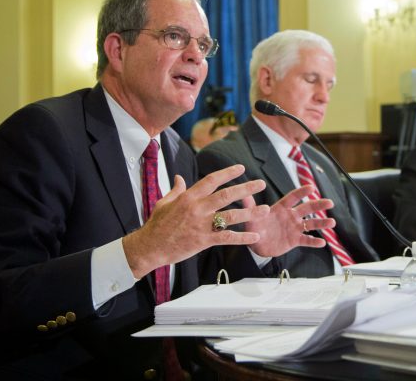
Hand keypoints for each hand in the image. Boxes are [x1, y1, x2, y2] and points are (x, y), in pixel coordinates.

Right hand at [122, 164, 269, 277]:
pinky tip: (255, 235)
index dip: (228, 173)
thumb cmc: (156, 225)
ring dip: (250, 212)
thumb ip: (176, 190)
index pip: (212, 180)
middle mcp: (197, 208)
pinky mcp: (204, 240)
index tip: (241, 168)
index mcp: (188, 197)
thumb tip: (179, 178)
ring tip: (265, 209)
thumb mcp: (164, 203)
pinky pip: (227, 237)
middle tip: (261, 184)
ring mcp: (201, 224)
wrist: (149, 247)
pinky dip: (243, 237)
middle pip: (226, 195)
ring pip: (231, 216)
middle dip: (246, 188)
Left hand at [245, 185, 333, 256]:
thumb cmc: (254, 227)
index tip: (311, 187)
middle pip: (307, 208)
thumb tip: (244, 193)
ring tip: (332, 222)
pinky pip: (306, 240)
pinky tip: (323, 242)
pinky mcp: (295, 240)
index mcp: (281, 208)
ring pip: (311, 224)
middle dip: (318, 205)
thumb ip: (250, 206)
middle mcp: (291, 216)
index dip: (301, 192)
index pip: (293, 198)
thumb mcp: (251, 217)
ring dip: (322, 223)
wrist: (256, 244)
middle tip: (330, 202)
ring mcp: (294, 228)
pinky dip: (314, 242)